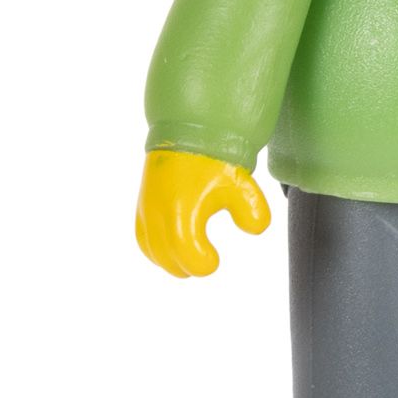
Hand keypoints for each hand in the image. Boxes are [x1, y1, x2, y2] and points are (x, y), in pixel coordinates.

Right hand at [135, 148, 270, 277]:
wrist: (188, 132)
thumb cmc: (215, 160)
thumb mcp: (241, 184)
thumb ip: (252, 209)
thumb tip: (255, 228)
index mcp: (181, 209)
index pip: (185, 252)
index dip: (201, 263)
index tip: (214, 259)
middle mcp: (159, 212)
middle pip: (167, 257)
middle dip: (187, 265)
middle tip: (206, 260)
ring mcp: (147, 209)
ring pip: (152, 251)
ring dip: (171, 261)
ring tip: (190, 260)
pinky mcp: (142, 206)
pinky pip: (143, 239)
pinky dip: (156, 251)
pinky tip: (173, 251)